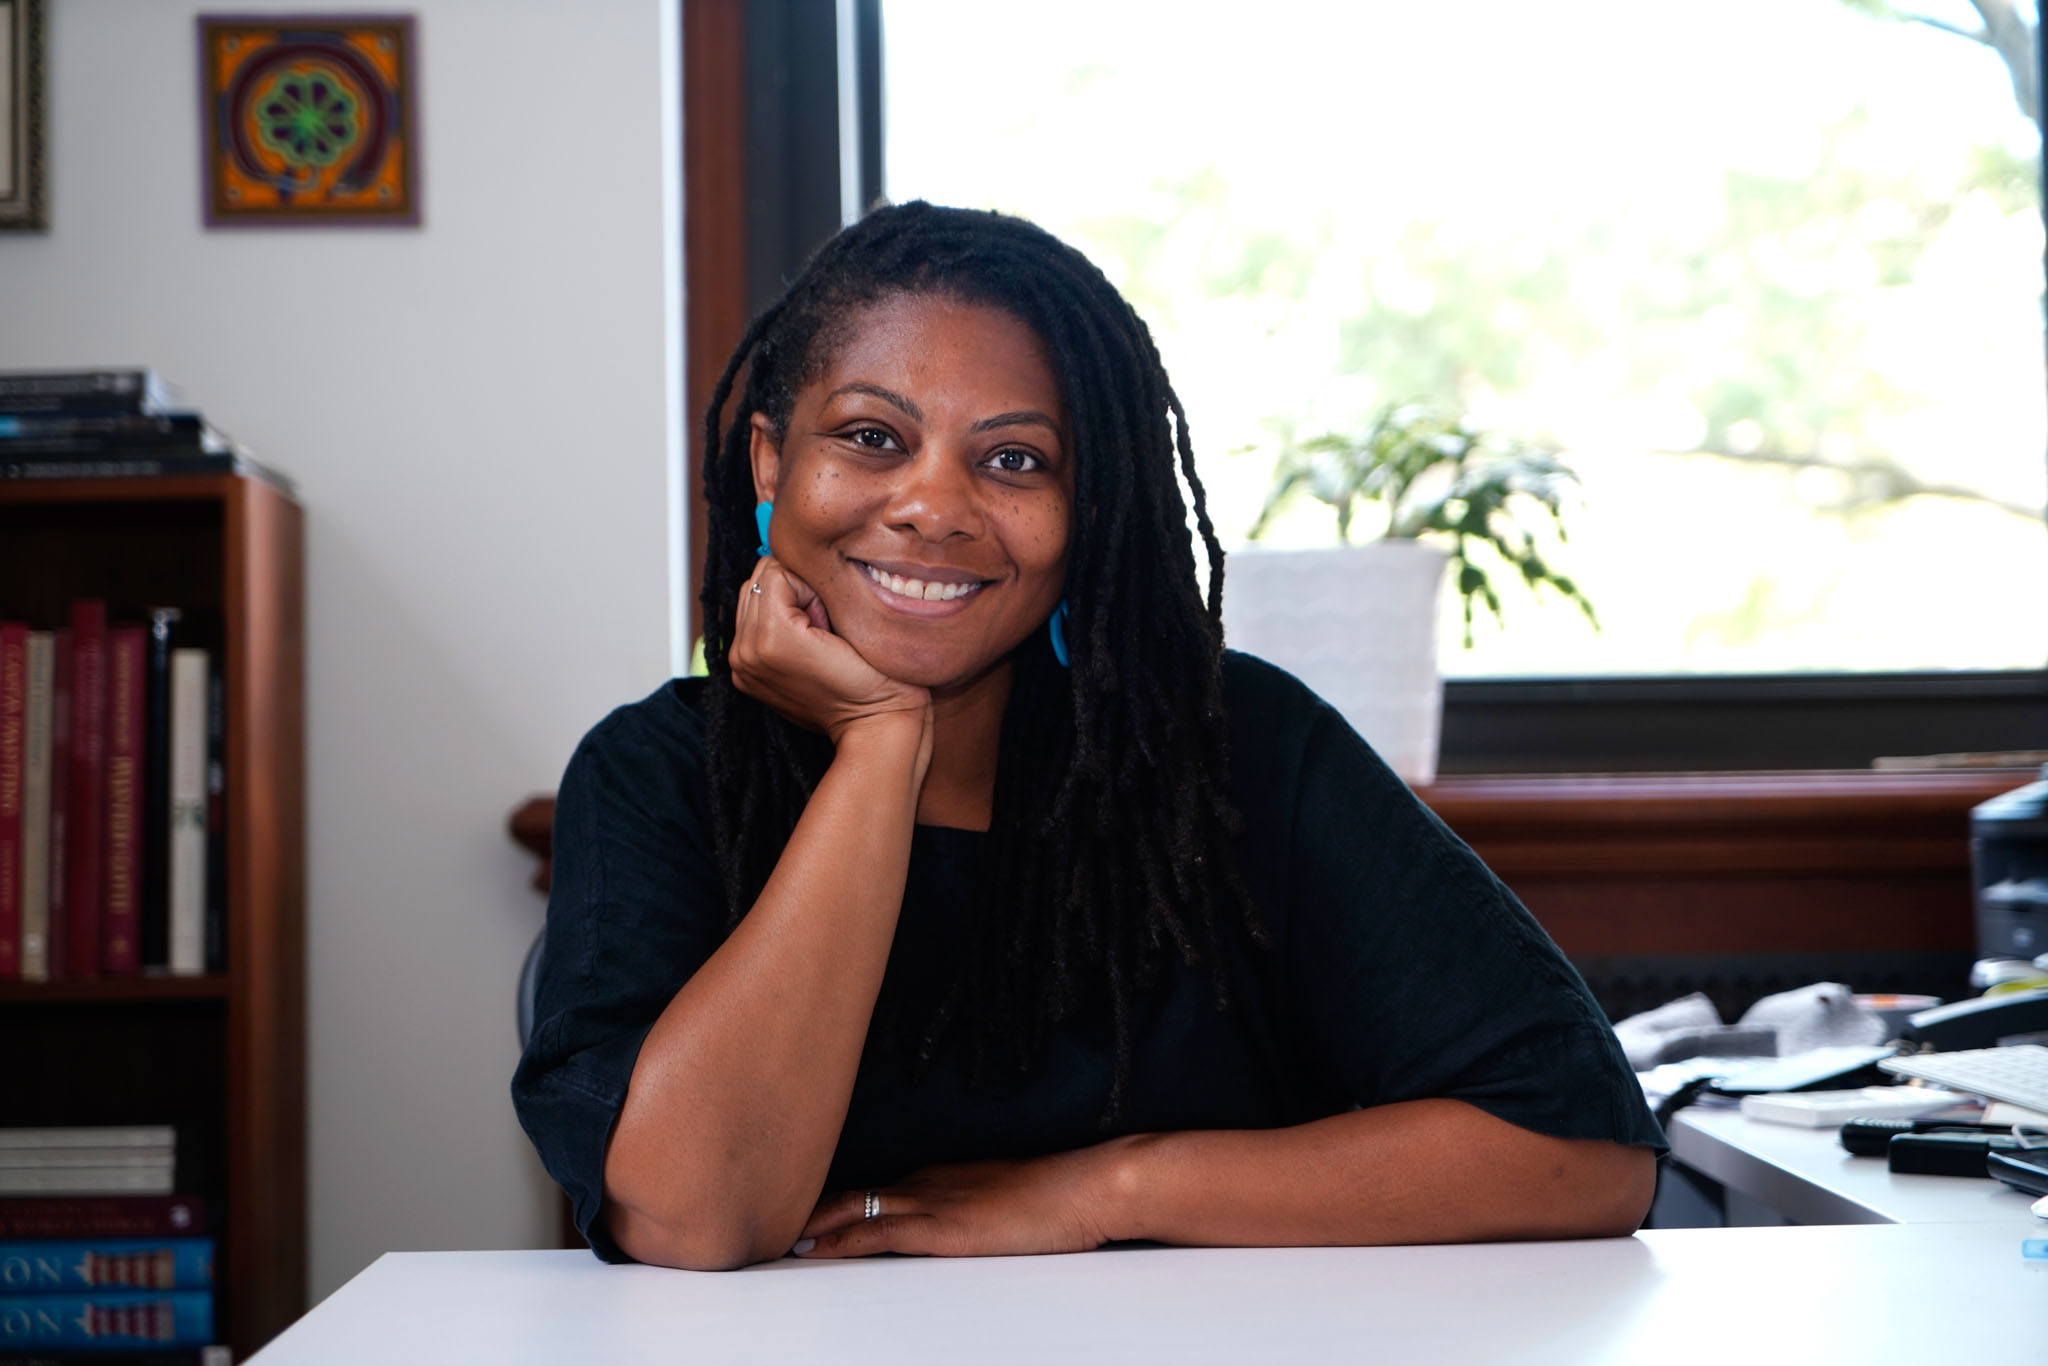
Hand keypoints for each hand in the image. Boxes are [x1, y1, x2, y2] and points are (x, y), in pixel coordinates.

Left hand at [730, 559, 931, 747]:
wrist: (876, 724)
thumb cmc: (876, 674)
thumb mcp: (851, 616)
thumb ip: (814, 583)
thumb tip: (797, 562)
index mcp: (769, 636)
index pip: (775, 570)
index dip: (811, 585)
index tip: (829, 617)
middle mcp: (746, 652)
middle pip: (757, 581)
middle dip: (791, 592)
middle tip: (821, 626)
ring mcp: (743, 666)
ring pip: (752, 599)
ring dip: (782, 608)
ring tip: (812, 637)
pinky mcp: (746, 676)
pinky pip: (751, 626)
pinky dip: (774, 626)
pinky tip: (801, 648)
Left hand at [790, 1145, 1123, 1258]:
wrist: (1085, 1188)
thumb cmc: (1054, 1199)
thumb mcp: (998, 1202)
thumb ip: (964, 1211)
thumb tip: (947, 1230)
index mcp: (935, 1177)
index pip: (865, 1189)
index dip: (825, 1202)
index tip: (791, 1212)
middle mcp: (923, 1184)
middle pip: (846, 1193)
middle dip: (804, 1211)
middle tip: (761, 1222)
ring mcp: (930, 1203)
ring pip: (850, 1210)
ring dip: (809, 1227)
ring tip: (768, 1240)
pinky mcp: (941, 1228)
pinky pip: (876, 1232)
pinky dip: (838, 1240)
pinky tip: (812, 1250)